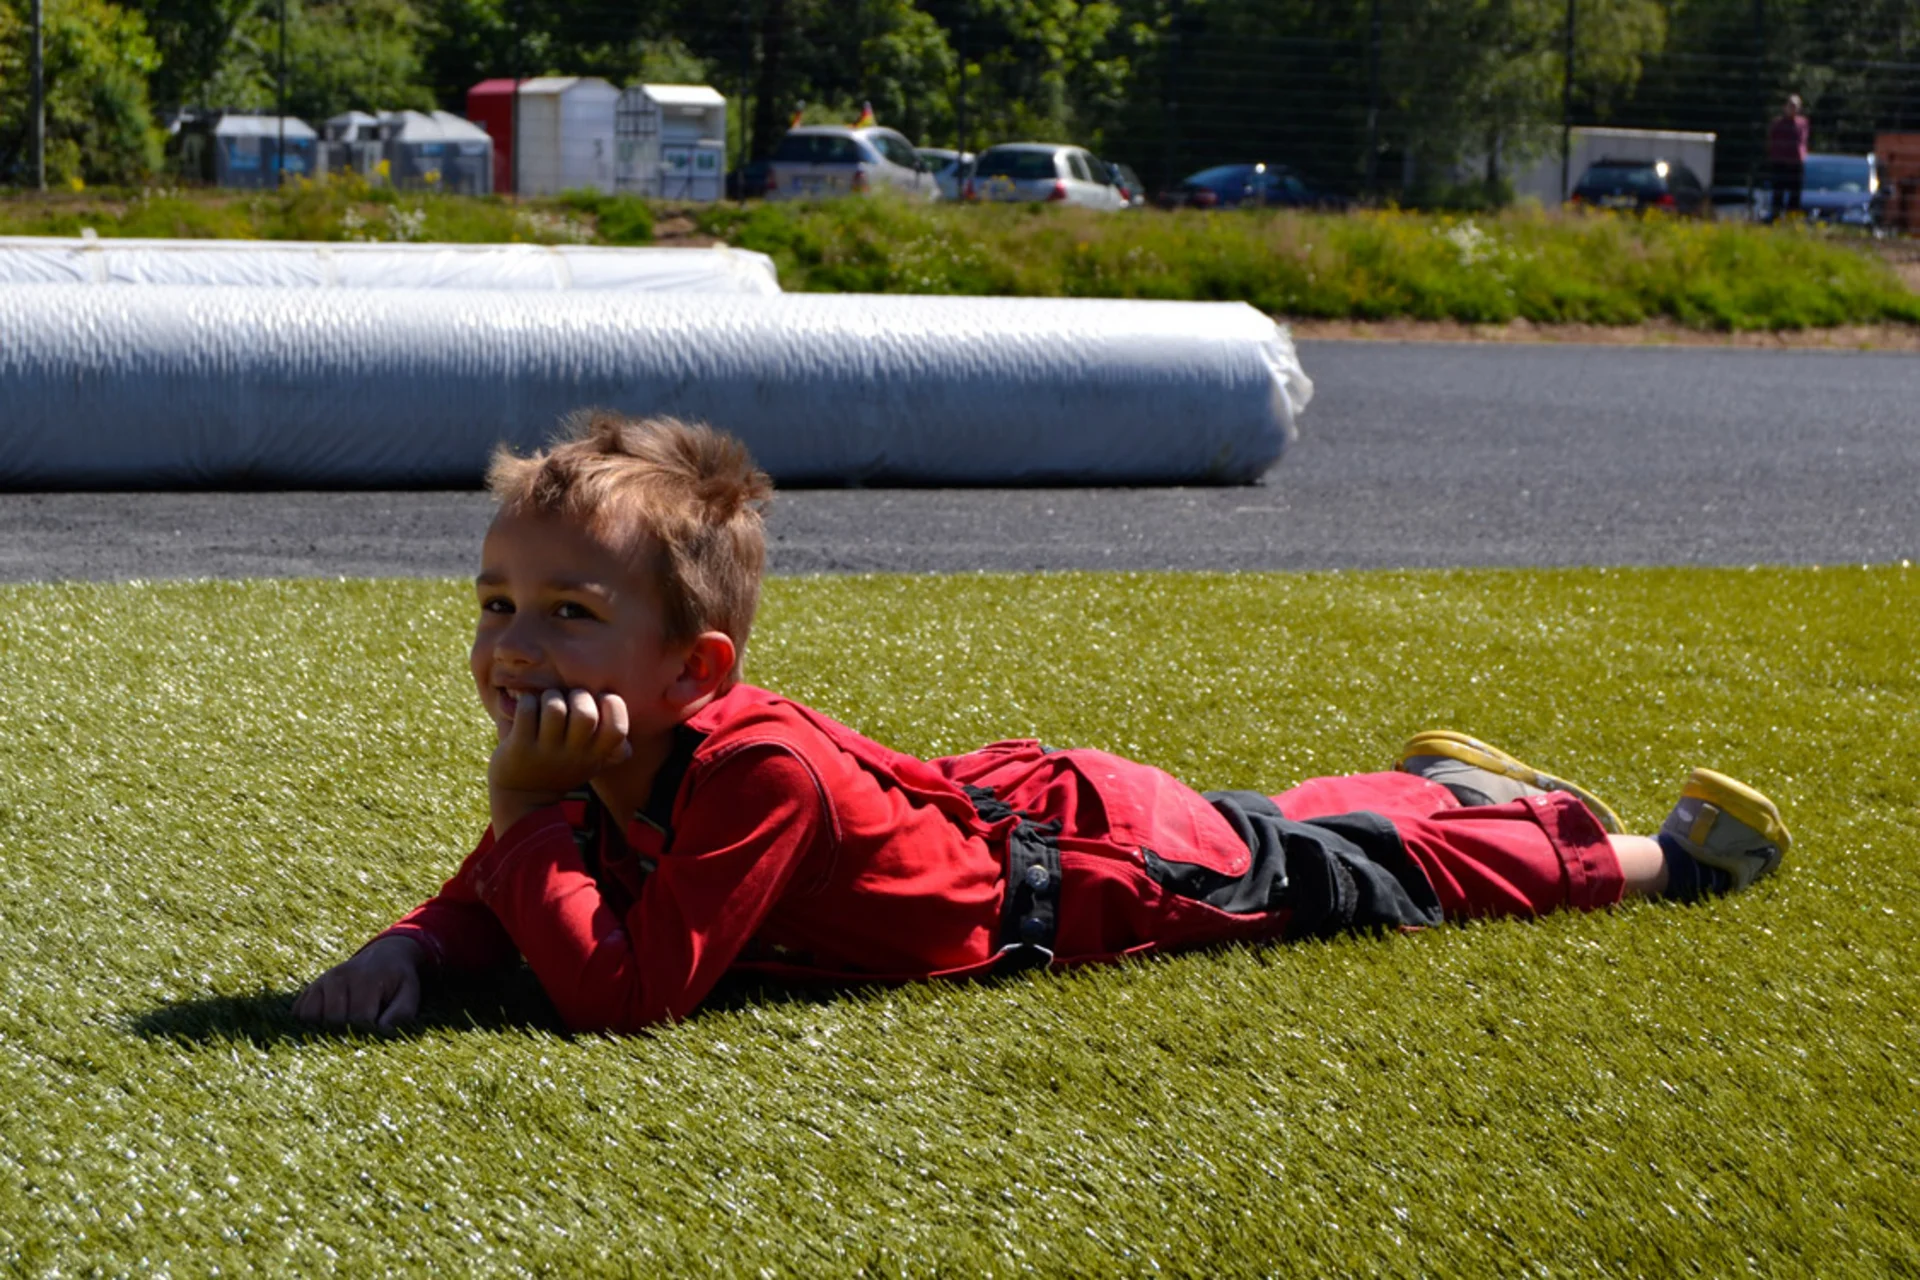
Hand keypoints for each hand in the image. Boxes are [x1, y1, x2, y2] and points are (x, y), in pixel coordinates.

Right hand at [293, 934, 424, 1030]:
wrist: (383, 956)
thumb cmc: (397, 981)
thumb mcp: (409, 993)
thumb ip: (401, 1013)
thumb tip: (382, 1031)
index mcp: (365, 979)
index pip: (359, 1019)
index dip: (369, 1033)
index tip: (376, 1033)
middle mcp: (337, 978)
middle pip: (334, 1021)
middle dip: (348, 1033)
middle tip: (362, 1030)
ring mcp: (320, 982)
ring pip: (312, 1020)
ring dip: (327, 1029)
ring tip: (347, 1025)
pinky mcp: (308, 990)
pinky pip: (298, 1015)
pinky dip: (310, 1025)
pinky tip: (328, 1023)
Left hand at [488, 688, 631, 834]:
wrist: (522, 797)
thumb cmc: (562, 768)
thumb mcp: (591, 764)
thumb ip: (611, 752)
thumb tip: (627, 745)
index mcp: (595, 756)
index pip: (617, 729)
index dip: (613, 706)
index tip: (600, 701)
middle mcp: (573, 755)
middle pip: (585, 714)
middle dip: (578, 695)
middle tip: (568, 700)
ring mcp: (545, 752)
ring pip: (554, 707)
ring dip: (550, 696)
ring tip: (546, 703)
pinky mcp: (519, 746)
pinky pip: (528, 708)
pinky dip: (527, 700)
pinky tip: (527, 709)